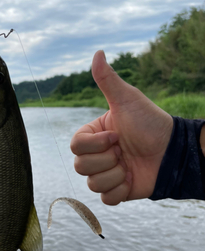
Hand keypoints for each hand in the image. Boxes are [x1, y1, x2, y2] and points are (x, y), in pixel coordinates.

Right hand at [70, 50, 172, 204]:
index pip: (75, 146)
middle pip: (80, 166)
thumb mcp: (127, 100)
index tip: (116, 135)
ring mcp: (106, 173)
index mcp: (94, 135)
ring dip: (116, 175)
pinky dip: (119, 191)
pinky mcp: (117, 191)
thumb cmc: (150, 122)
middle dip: (107, 159)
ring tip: (130, 165)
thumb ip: (107, 79)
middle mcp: (97, 155)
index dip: (95, 144)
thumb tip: (97, 51)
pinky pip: (105, 198)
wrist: (173, 151)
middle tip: (124, 151)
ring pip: (92, 184)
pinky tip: (131, 180)